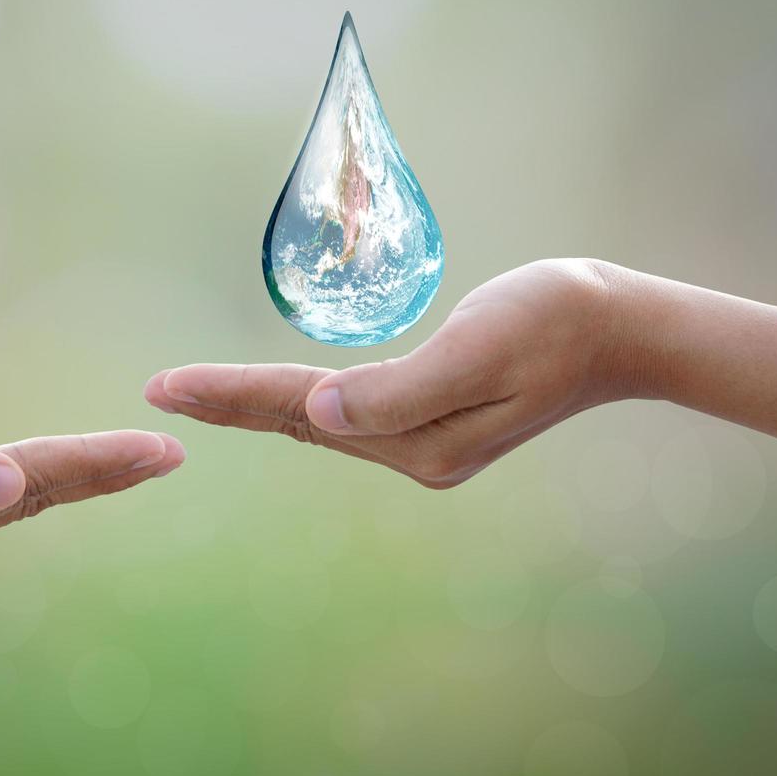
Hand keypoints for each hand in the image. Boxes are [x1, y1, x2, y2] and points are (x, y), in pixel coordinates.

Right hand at [0, 356, 184, 572]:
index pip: (27, 487)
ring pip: (12, 499)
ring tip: (136, 460)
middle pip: (31, 499)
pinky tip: (54, 472)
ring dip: (75, 478)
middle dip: (103, 475)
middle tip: (173, 454)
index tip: (164, 451)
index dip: (98, 466)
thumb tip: (9, 489)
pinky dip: (31, 476)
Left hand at [145, 259, 630, 487]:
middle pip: (300, 423)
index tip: (164, 385)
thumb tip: (320, 413)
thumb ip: (400, 387)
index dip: (230, 392)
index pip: (303, 410)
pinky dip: (299, 404)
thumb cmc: (555, 321)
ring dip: (256, 406)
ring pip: (318, 424)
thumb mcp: (478, 347)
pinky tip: (275, 399)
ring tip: (193, 393)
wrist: (619, 330)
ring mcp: (424, 445)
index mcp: (419, 441)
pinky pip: (347, 415)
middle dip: (227, 404)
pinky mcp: (432, 425)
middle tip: (156, 388)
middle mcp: (414, 453)